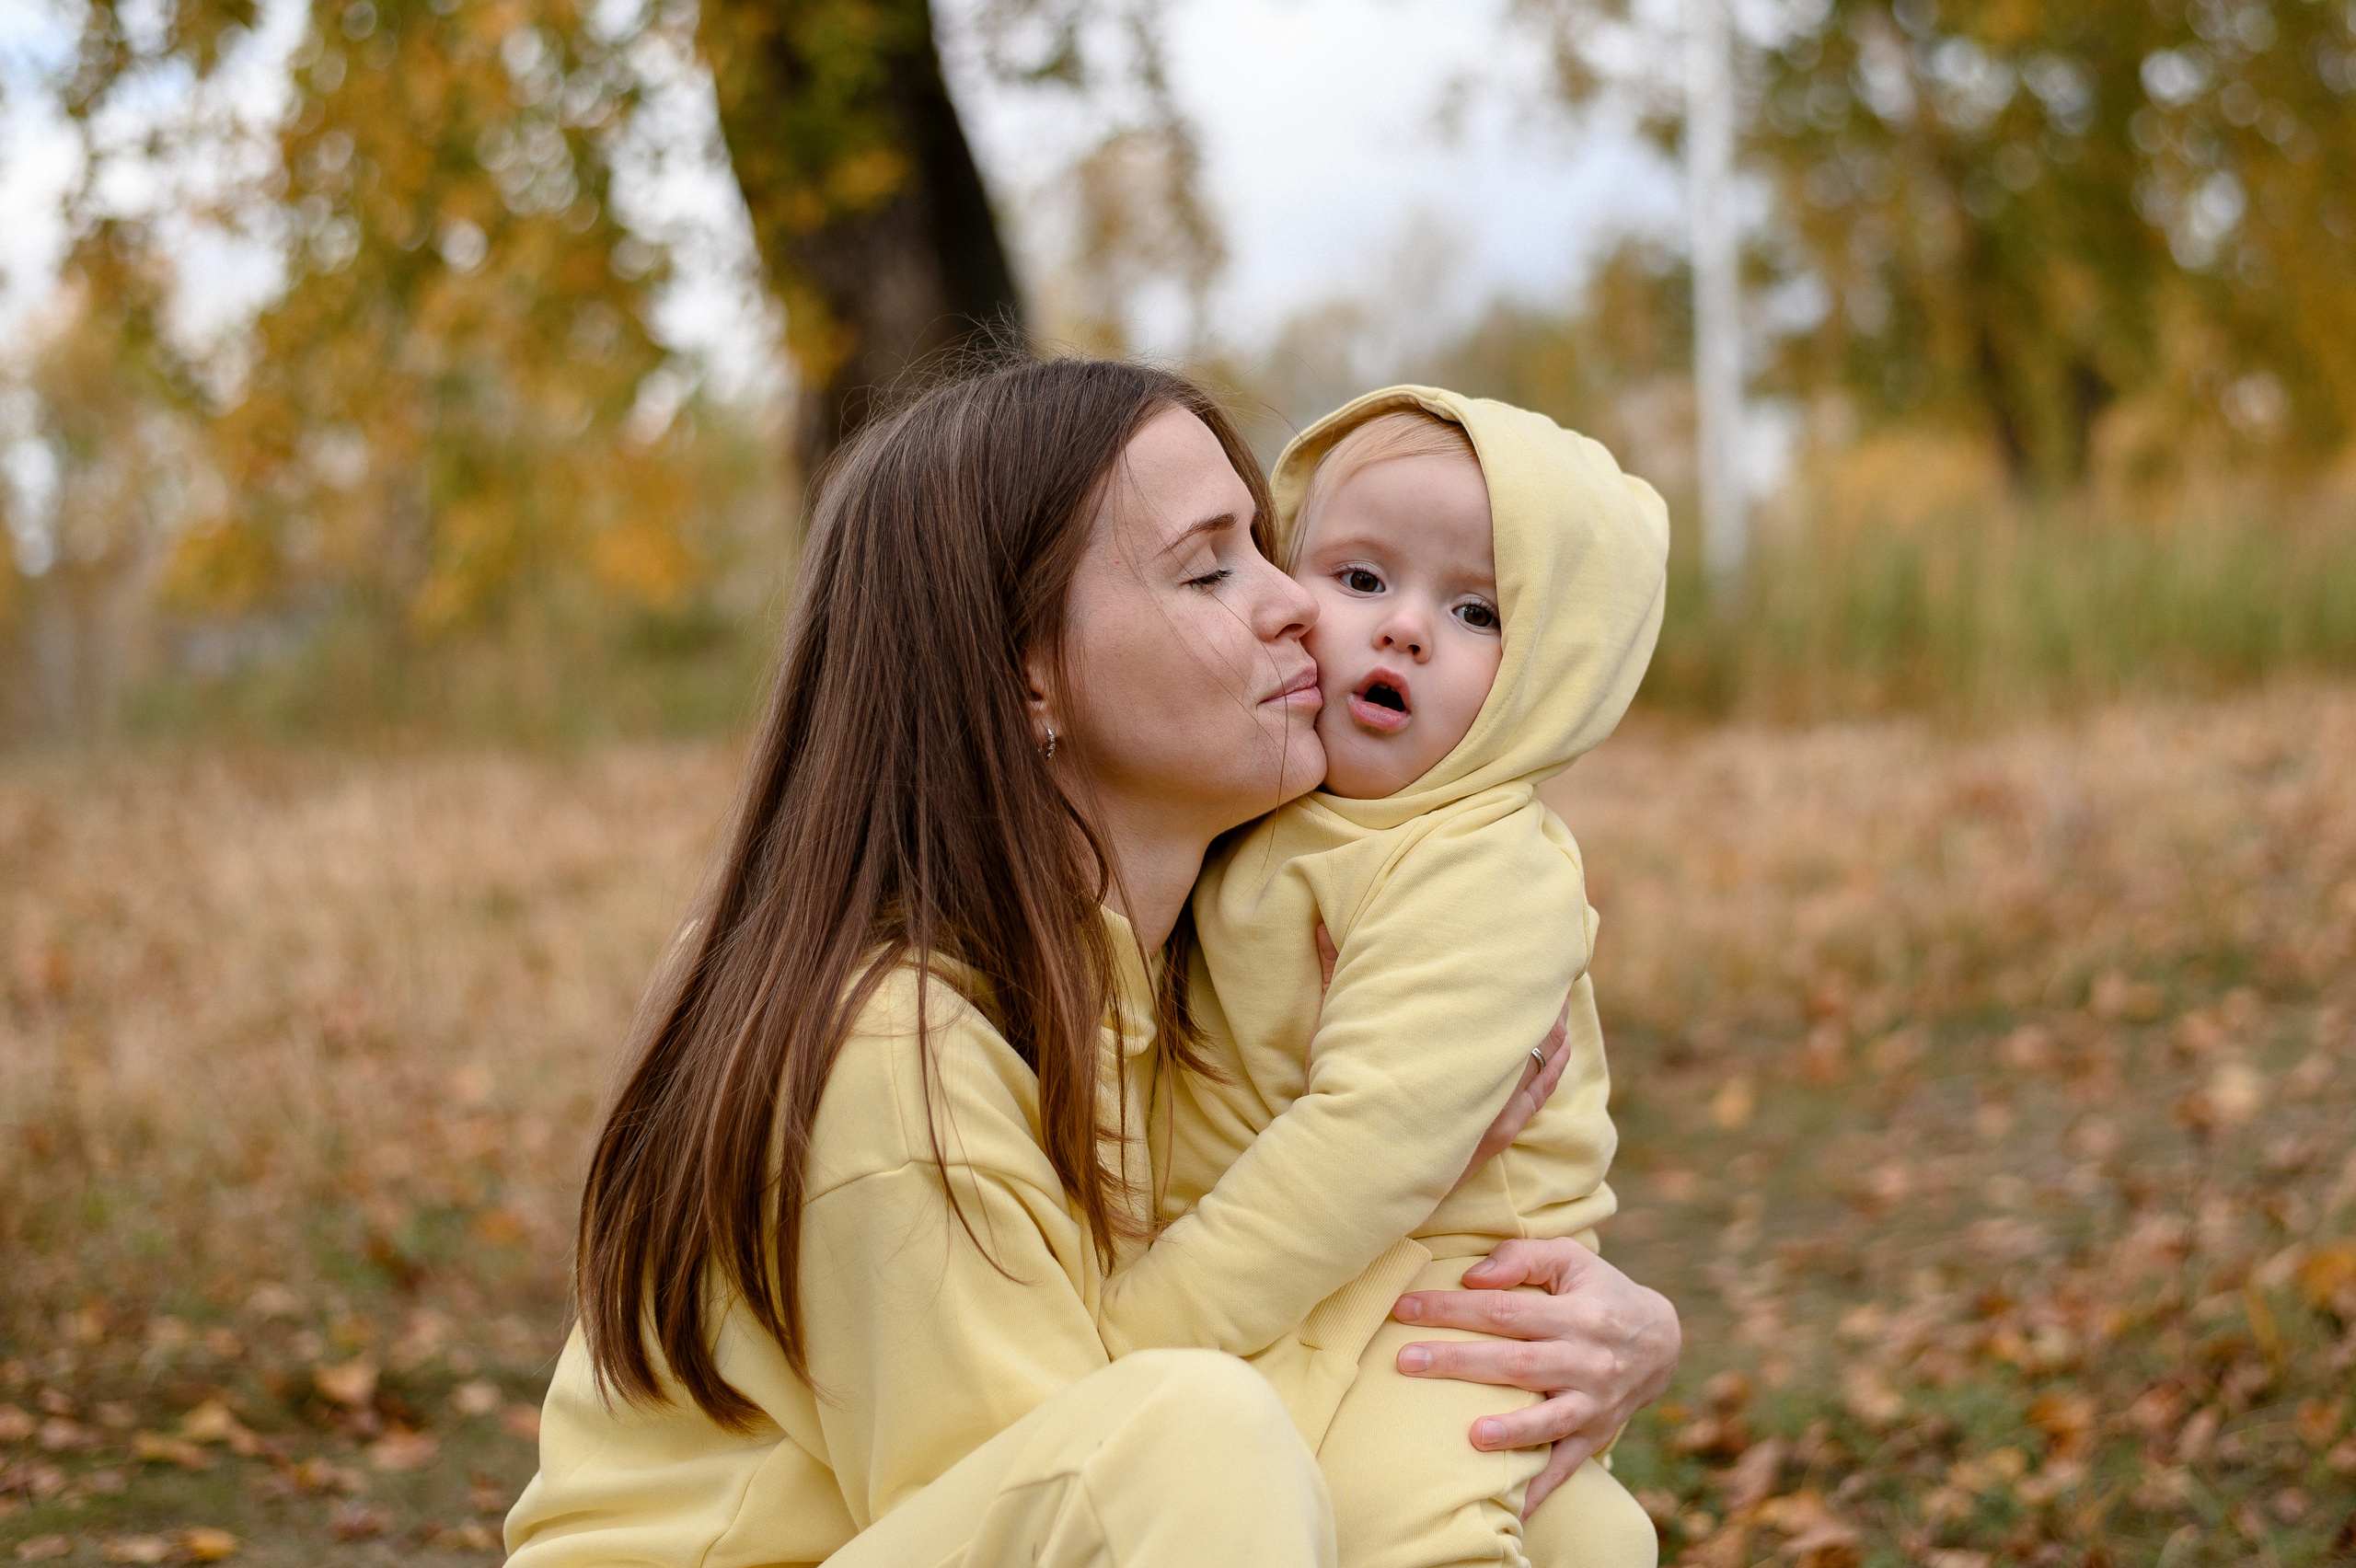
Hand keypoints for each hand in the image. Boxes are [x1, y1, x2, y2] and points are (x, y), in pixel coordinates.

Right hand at [1315, 925, 1570, 1195]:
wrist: (1355, 1174)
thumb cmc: (1342, 1100)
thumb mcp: (1337, 1032)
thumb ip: (1336, 975)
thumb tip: (1319, 926)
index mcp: (1454, 1041)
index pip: (1503, 995)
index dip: (1518, 969)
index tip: (1526, 943)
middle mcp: (1485, 1070)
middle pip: (1529, 1018)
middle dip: (1540, 989)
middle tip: (1552, 959)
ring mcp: (1500, 1106)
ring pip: (1544, 1052)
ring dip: (1554, 1023)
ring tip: (1562, 994)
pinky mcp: (1502, 1132)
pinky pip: (1544, 1090)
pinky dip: (1556, 1063)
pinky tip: (1563, 1045)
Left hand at [1391, 1237, 1679, 1517]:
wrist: (1661, 1340)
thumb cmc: (1599, 1291)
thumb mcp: (1571, 1259)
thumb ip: (1521, 1258)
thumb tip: (1472, 1277)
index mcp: (1578, 1313)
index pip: (1504, 1309)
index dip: (1452, 1308)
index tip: (1404, 1309)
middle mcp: (1588, 1359)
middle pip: (1516, 1362)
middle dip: (1458, 1362)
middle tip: (1405, 1362)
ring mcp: (1594, 1401)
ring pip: (1548, 1418)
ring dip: (1511, 1430)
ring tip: (1473, 1436)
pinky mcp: (1596, 1434)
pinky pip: (1567, 1464)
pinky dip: (1541, 1486)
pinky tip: (1513, 1506)